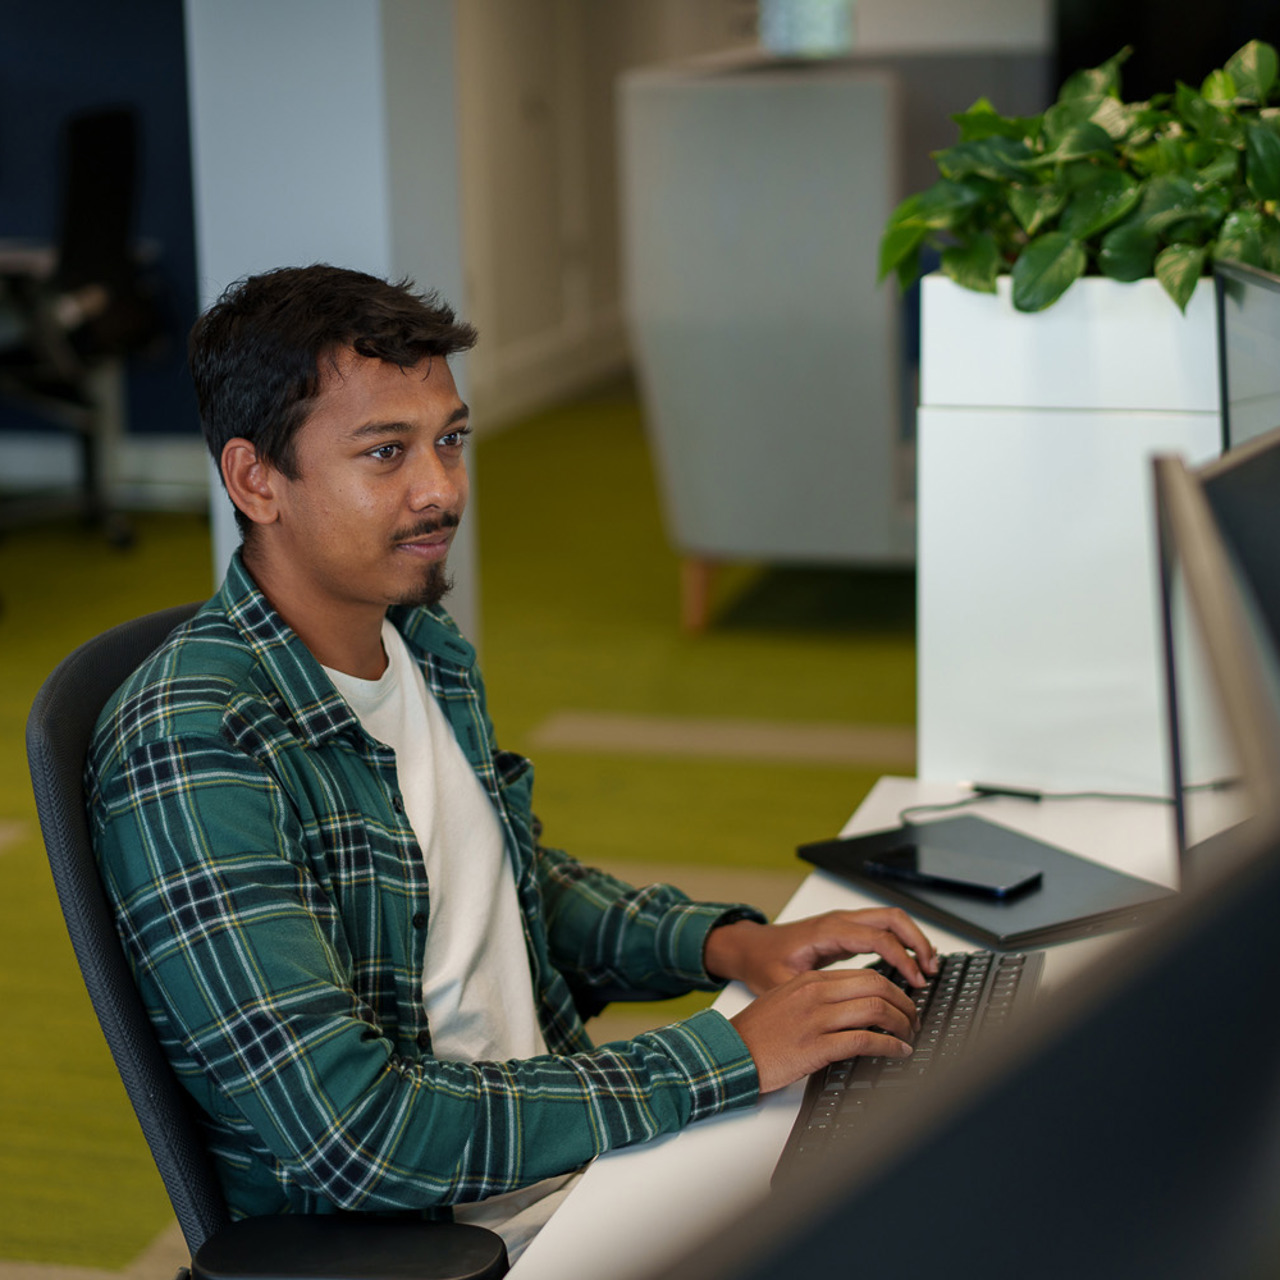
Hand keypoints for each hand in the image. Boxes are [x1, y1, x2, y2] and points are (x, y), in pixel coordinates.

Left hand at [704, 908, 937, 994]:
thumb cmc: (763, 963)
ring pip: (889, 918)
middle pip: (892, 917)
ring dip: (912, 938)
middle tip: (932, 970)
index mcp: (827, 931)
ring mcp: (843, 922)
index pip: (878, 937)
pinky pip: (880, 927)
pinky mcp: (844, 930)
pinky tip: (909, 962)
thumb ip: (816, 997)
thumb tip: (845, 1019)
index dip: (903, 958)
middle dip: (918, 940)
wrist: (748, 948)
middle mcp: (839, 921)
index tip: (917, 982)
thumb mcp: (785, 984)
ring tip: (928, 966)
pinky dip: (900, 940)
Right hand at [729, 967, 918, 1092]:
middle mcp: (816, 994)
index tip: (903, 1003)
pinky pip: (864, 1041)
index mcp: (811, 981)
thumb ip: (819, 997)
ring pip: (876, 1010)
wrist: (730, 1051)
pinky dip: (889, 1046)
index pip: (865, 975)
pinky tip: (897, 1052)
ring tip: (910, 1036)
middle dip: (905, 1003)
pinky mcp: (816, 1047)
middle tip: (913, 1019)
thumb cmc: (757, 1031)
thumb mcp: (787, 1000)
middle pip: (877, 986)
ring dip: (902, 1024)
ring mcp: (816, 1019)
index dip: (894, 989)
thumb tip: (854, 1006)